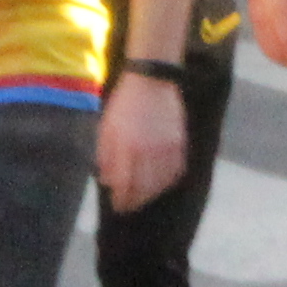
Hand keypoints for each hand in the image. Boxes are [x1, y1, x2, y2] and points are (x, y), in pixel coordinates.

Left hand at [94, 68, 185, 210]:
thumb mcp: (107, 129)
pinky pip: (176, 171)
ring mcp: (167, 148)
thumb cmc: (124, 104)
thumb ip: (106, 157)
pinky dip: (167, 181)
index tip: (118, 206)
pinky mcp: (180, 143)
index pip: (125, 185)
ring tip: (143, 197)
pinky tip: (160, 183)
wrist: (151, 80)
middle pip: (144, 189)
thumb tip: (107, 182)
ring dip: (151, 195)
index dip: (121, 200)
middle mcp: (148, 152)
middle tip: (129, 206)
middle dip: (135, 201)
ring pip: (161, 183)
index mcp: (127, 148)